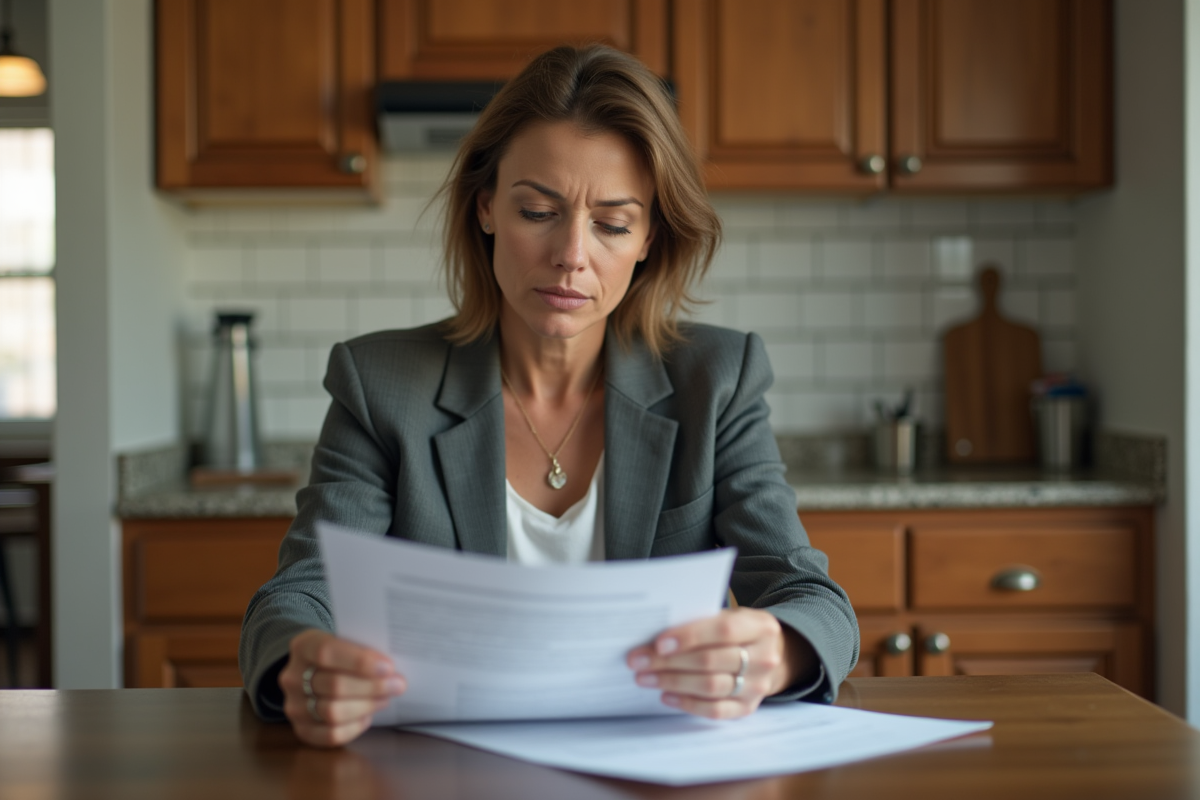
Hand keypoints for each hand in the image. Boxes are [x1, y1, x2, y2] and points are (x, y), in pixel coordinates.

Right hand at [278, 630, 405, 746]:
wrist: (314, 671)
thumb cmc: (340, 655)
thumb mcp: (346, 641)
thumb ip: (363, 649)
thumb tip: (391, 670)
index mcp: (303, 646)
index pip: (327, 652)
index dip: (359, 661)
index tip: (388, 667)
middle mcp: (292, 677)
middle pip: (334, 685)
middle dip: (371, 687)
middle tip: (397, 685)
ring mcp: (294, 705)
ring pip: (333, 712)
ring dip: (366, 706)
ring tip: (385, 699)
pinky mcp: (301, 729)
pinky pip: (330, 735)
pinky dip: (354, 727)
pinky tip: (367, 716)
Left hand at [625, 608, 813, 718]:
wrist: (774, 655)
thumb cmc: (740, 632)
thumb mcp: (732, 616)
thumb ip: (704, 621)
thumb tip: (657, 636)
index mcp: (761, 626)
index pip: (723, 630)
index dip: (689, 636)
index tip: (658, 643)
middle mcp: (765, 657)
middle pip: (711, 661)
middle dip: (669, 662)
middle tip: (638, 661)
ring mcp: (758, 686)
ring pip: (710, 686)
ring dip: (672, 682)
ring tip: (645, 678)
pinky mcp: (748, 707)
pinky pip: (715, 710)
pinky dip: (687, 704)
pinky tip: (666, 696)